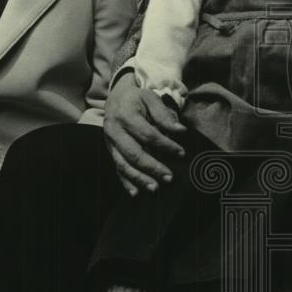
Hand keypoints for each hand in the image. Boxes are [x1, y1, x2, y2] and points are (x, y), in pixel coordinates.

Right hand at [103, 73, 187, 195]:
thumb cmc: (137, 99)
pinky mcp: (111, 152)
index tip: (181, 153)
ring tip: (155, 188)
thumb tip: (181, 131)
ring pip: (124, 165)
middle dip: (152, 167)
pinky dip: (126, 182)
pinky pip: (117, 169)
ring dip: (139, 179)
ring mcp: (110, 144)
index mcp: (125, 116)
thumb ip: (164, 114)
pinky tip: (135, 193)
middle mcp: (114, 131)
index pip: (148, 135)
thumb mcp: (151, 98)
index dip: (165, 145)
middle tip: (169, 177)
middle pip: (134, 153)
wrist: (116, 98)